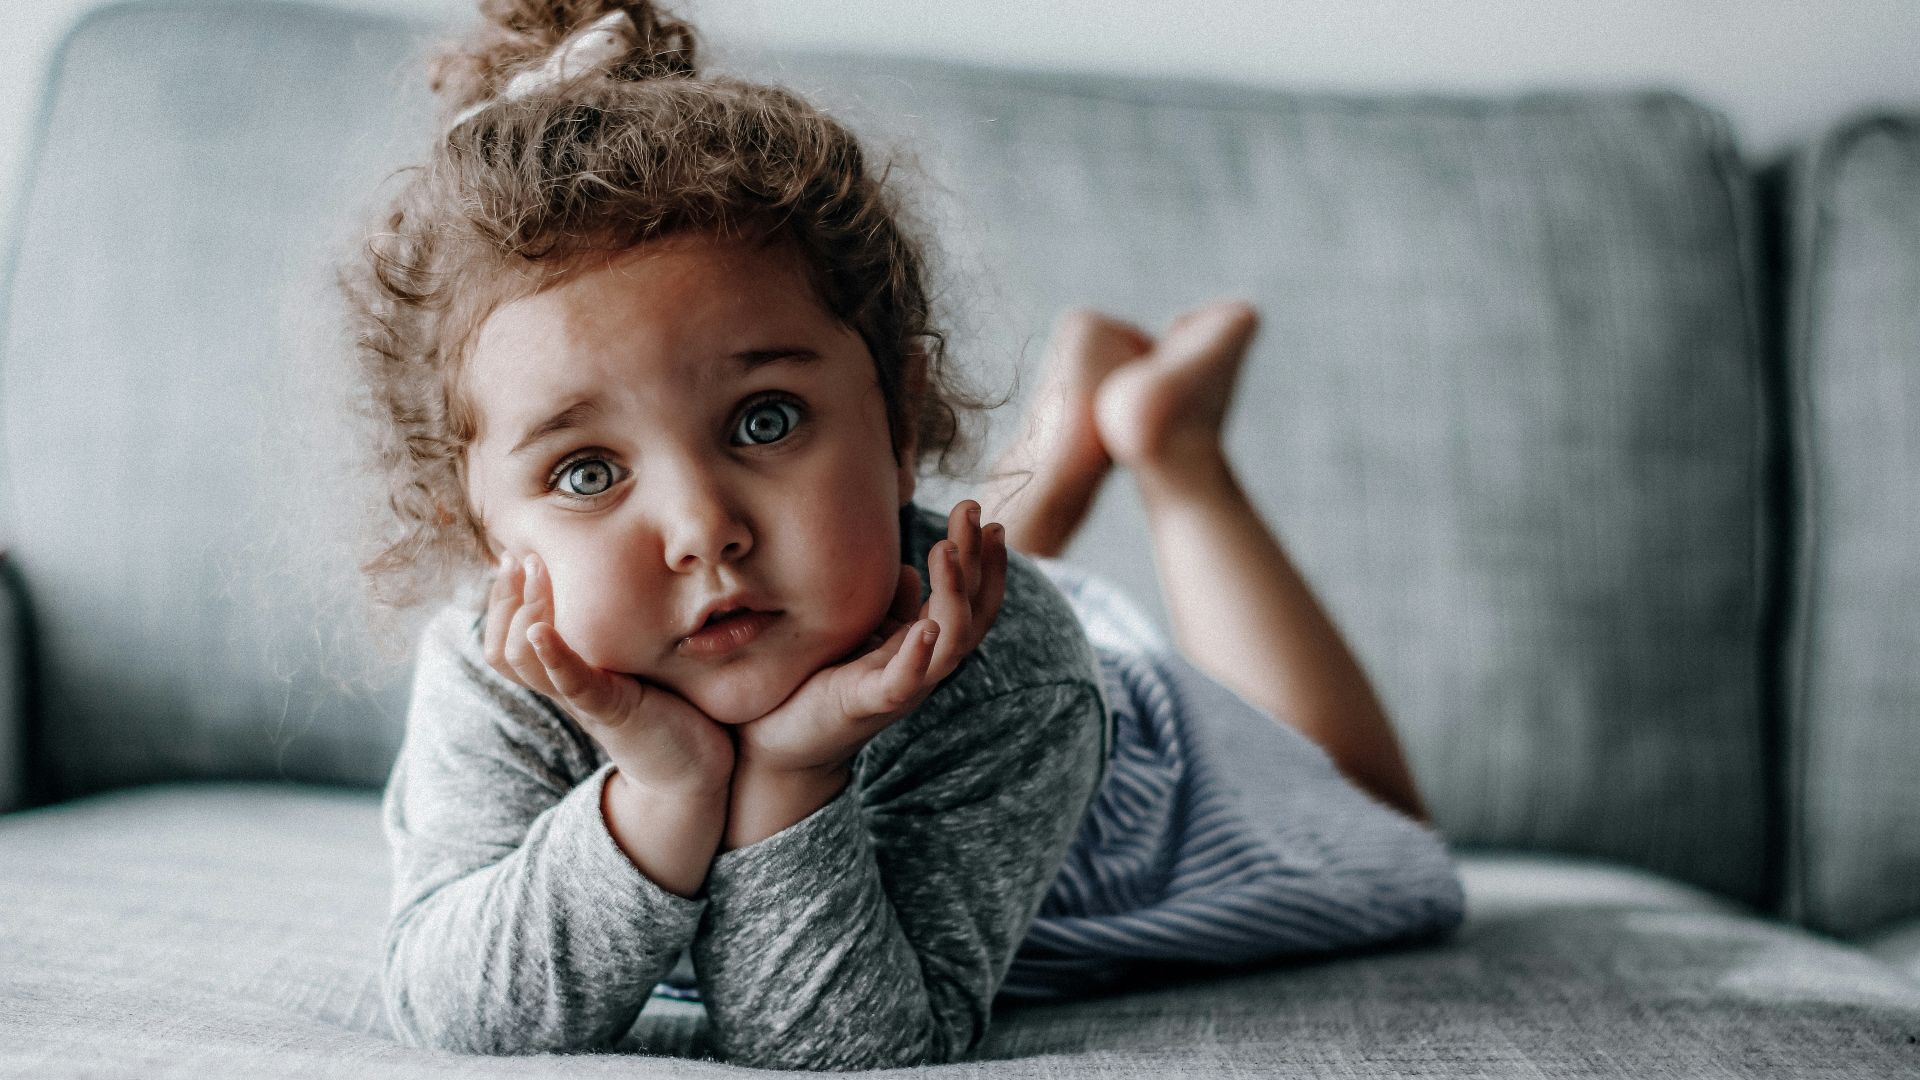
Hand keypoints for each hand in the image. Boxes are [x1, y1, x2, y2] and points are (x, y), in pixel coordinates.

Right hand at [483, 551, 734, 796]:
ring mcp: (584, 701)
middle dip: (505, 597)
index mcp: (564, 678)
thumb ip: (613, 639)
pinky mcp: (612, 711)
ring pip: (524, 662)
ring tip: (536, 572)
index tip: (513, 556)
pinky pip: (572, 684)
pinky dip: (554, 657)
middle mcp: (565, 689)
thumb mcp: (630, 667)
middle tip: (521, 555)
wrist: (691, 772)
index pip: (505, 641)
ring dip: (526, 610)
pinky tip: (541, 631)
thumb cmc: (666, 712)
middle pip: (503, 649)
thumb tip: (611, 588)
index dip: (499, 600)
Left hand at [730, 500, 1007, 775]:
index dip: (986, 562)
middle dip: (978, 562)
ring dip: (953, 595)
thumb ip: (890, 610)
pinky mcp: (866, 705)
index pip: (971, 601)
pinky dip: (918, 655)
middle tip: (973, 510)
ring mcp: (900, 687)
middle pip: (970, 614)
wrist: (776, 742)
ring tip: (946, 549)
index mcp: (923, 646)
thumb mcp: (860, 635)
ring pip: (949, 644)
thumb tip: (909, 572)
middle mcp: (923, 666)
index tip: (991, 517)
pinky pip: (902, 682)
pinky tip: (926, 625)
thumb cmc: (817, 684)